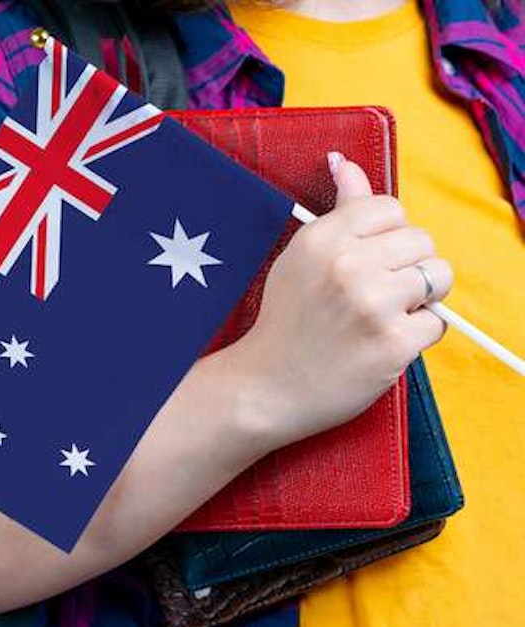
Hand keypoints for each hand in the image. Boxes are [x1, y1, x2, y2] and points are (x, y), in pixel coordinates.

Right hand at [230, 152, 453, 446]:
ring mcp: (372, 304)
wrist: (266, 389)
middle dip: (409, 268)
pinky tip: (382, 343)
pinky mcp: (393, 343)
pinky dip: (417, 335)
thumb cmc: (286, 323)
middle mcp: (347, 265)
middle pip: (422, 242)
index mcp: (322, 239)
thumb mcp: (299, 258)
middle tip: (375, 295)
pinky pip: (437, 323)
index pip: (391, 209)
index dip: (388, 237)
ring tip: (383, 316)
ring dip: (420, 300)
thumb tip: (345, 161)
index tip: (369, 261)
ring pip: (438, 278)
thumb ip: (337, 210)